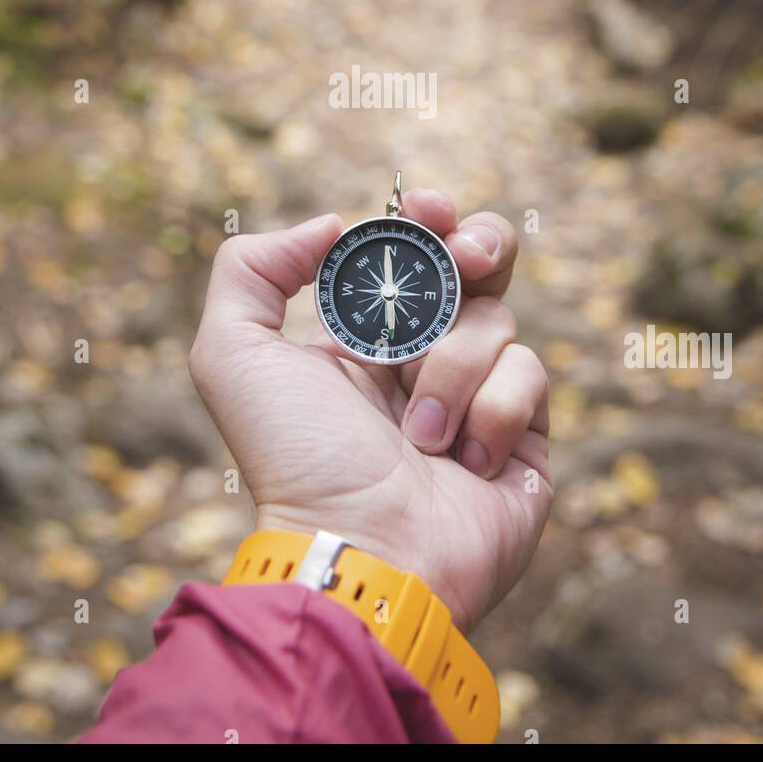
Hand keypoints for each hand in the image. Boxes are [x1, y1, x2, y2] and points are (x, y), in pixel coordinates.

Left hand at [189, 189, 551, 633]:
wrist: (363, 552)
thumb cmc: (296, 458)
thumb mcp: (232, 355)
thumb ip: (250, 269)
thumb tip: (332, 225)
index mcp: (364, 336)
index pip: (412, 252)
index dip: (425, 219)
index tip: (422, 209)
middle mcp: (424, 359)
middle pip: (481, 263)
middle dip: (478, 243)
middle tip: (463, 257)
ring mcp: (478, 396)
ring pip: (497, 318)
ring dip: (451, 366)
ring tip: (418, 431)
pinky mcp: (525, 436)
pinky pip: (530, 374)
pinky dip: (492, 410)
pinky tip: (462, 458)